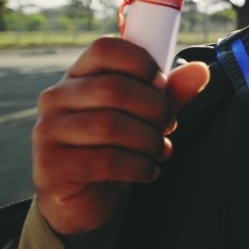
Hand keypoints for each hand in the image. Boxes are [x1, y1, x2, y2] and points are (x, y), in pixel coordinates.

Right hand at [31, 37, 209, 234]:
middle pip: (112, 88)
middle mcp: (56, 98)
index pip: (104, 48)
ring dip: (148, 140)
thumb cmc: (115, 147)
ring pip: (110, 125)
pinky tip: (148, 171)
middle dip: (154, 108)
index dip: (140, 62)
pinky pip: (105, 161)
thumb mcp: (145, 116)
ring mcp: (48, 132)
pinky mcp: (52, 166)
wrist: (84, 199)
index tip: (162, 84)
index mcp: (78, 76)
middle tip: (169, 124)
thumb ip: (171, 93)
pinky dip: (138, 167)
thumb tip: (200, 70)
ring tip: (160, 150)